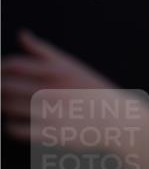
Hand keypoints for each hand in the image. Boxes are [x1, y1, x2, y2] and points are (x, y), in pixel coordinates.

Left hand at [1, 31, 146, 148]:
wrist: (117, 120)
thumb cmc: (93, 91)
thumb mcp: (72, 65)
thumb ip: (43, 50)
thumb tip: (21, 34)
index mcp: (55, 71)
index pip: (13, 65)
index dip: (1, 69)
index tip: (2, 74)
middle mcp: (51, 90)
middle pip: (6, 86)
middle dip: (0, 89)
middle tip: (4, 92)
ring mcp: (51, 113)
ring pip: (8, 107)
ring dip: (5, 106)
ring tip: (11, 107)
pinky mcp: (50, 134)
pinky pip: (15, 130)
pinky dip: (10, 127)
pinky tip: (18, 124)